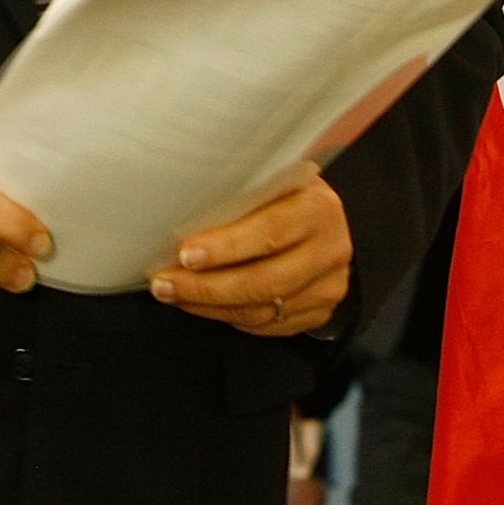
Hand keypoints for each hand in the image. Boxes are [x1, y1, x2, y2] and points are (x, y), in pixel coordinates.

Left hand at [148, 169, 351, 336]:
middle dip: (206, 287)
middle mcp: (328, 250)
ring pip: (262, 310)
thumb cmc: (292, 194)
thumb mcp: (278, 179)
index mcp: (316, 208)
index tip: (184, 254)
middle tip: (164, 284)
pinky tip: (202, 307)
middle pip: (262, 281)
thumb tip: (182, 207)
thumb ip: (246, 192)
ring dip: (210, 307)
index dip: (225, 247)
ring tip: (173, 296)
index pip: (268, 232)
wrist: (340, 224)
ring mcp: (327, 288)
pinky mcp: (319, 313)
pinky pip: (268, 325)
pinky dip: (230, 318)